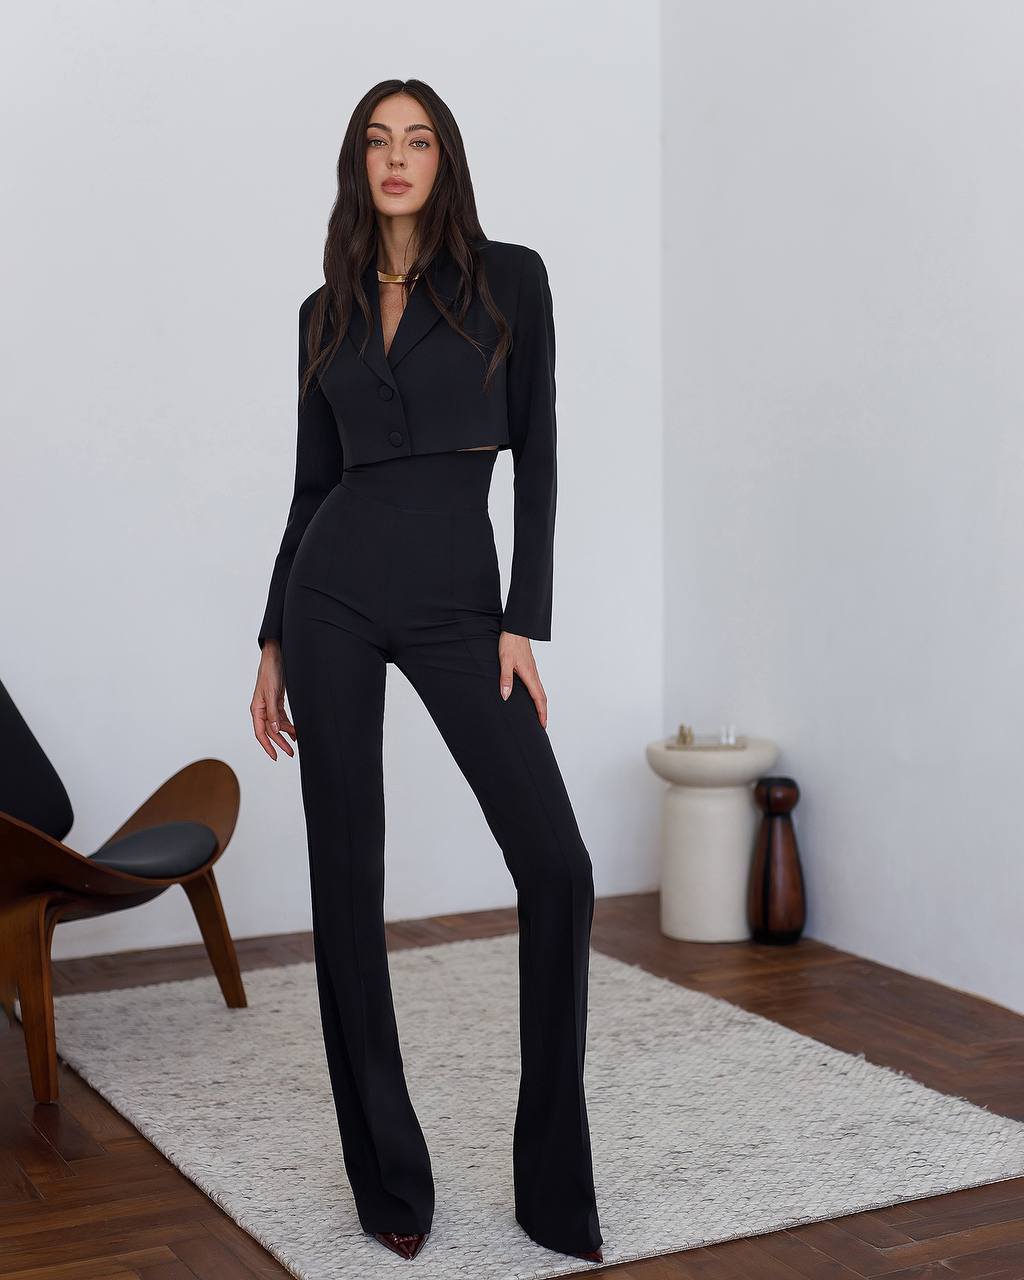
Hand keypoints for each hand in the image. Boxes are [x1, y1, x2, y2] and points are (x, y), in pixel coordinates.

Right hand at [251, 640, 296, 759]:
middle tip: (290, 753)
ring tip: (296, 743)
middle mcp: (262, 710)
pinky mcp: (277, 702)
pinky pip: (282, 718)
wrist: (275, 657)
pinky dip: (288, 725)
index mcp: (257, 709)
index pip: (261, 733)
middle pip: (270, 732)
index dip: (267, 746)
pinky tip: (295, 731)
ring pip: (277, 726)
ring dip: (286, 734)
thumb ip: (272, 713)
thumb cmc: (269, 672)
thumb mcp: (272, 694)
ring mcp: (269, 707)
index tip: (275, 757)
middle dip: (280, 743)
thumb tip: (274, 730)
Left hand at [498, 631, 547, 728]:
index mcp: (529, 675)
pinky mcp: (530, 668)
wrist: (515, 628)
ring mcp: (533, 671)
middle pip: (542, 697)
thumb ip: (506, 679)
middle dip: (543, 712)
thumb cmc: (510, 643)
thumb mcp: (505, 661)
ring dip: (541, 704)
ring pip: (540, 691)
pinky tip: (532, 697)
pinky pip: (536, 685)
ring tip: (539, 715)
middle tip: (543, 725)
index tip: (543, 725)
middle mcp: (534, 674)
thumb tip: (506, 696)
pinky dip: (537, 695)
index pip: (538, 698)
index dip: (541, 713)